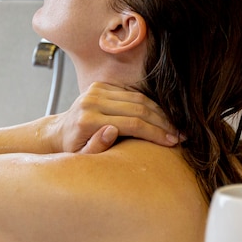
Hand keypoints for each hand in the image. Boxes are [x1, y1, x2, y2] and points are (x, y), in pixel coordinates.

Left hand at [53, 82, 178, 153]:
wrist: (60, 131)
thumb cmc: (73, 148)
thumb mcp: (81, 157)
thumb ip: (96, 146)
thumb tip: (112, 130)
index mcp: (88, 119)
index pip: (131, 123)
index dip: (155, 133)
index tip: (173, 142)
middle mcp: (92, 100)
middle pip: (138, 108)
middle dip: (163, 122)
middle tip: (181, 134)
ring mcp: (96, 90)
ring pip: (138, 98)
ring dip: (159, 112)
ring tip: (175, 126)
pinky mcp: (101, 85)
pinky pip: (132, 92)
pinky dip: (148, 103)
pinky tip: (161, 116)